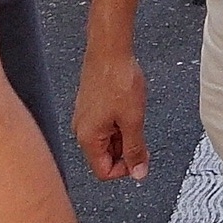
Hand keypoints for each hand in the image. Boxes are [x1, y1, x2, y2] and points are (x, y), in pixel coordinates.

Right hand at [74, 45, 152, 182]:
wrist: (110, 50)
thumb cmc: (117, 79)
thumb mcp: (133, 120)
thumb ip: (135, 150)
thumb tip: (138, 172)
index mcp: (87, 138)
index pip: (104, 172)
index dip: (125, 169)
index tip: (140, 158)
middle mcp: (81, 130)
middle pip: (105, 157)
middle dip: (126, 150)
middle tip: (141, 134)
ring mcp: (85, 117)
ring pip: (107, 140)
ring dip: (124, 135)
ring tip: (134, 115)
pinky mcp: (90, 106)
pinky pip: (106, 125)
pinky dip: (119, 122)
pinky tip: (129, 107)